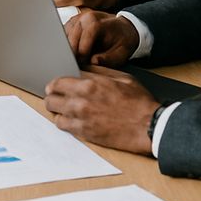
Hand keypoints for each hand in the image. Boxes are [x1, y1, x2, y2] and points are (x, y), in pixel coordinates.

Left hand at [44, 66, 158, 154]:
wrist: (149, 126)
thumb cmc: (139, 102)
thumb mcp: (121, 78)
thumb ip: (99, 71)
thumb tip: (83, 68)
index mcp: (90, 84)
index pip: (59, 80)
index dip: (56, 83)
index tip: (56, 85)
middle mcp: (81, 100)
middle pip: (51, 96)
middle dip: (52, 95)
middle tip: (56, 96)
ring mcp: (81, 118)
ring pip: (53, 112)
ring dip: (56, 109)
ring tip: (62, 108)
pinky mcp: (84, 133)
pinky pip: (62, 126)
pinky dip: (63, 122)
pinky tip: (70, 120)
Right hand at [65, 11, 139, 66]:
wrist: (123, 29)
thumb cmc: (122, 41)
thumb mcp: (121, 53)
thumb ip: (109, 59)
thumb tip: (93, 62)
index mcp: (98, 22)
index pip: (84, 36)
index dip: (82, 52)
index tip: (82, 64)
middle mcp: (84, 17)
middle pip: (71, 36)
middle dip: (72, 53)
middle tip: (76, 66)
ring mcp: (76, 19)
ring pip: (64, 36)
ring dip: (67, 49)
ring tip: (75, 60)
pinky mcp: (71, 23)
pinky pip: (63, 35)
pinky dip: (65, 45)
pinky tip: (72, 53)